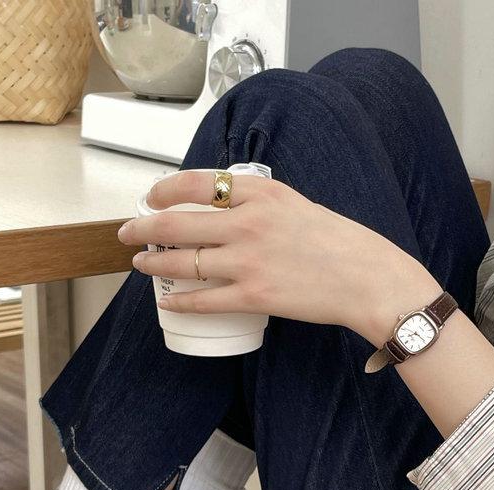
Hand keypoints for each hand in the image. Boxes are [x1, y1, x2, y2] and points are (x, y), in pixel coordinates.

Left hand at [117, 170, 441, 344]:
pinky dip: (180, 300)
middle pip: (176, 223)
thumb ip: (259, 205)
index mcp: (260, 192)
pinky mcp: (253, 295)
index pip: (196, 183)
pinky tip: (167, 300)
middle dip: (142, 227)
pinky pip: (203, 299)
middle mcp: (247, 222)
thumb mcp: (297, 205)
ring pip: (182, 261)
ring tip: (139, 264)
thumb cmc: (340, 242)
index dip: (164, 191)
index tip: (150, 197)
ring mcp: (247, 261)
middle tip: (126, 232)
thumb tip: (226, 213)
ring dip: (153, 263)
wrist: (367, 278)